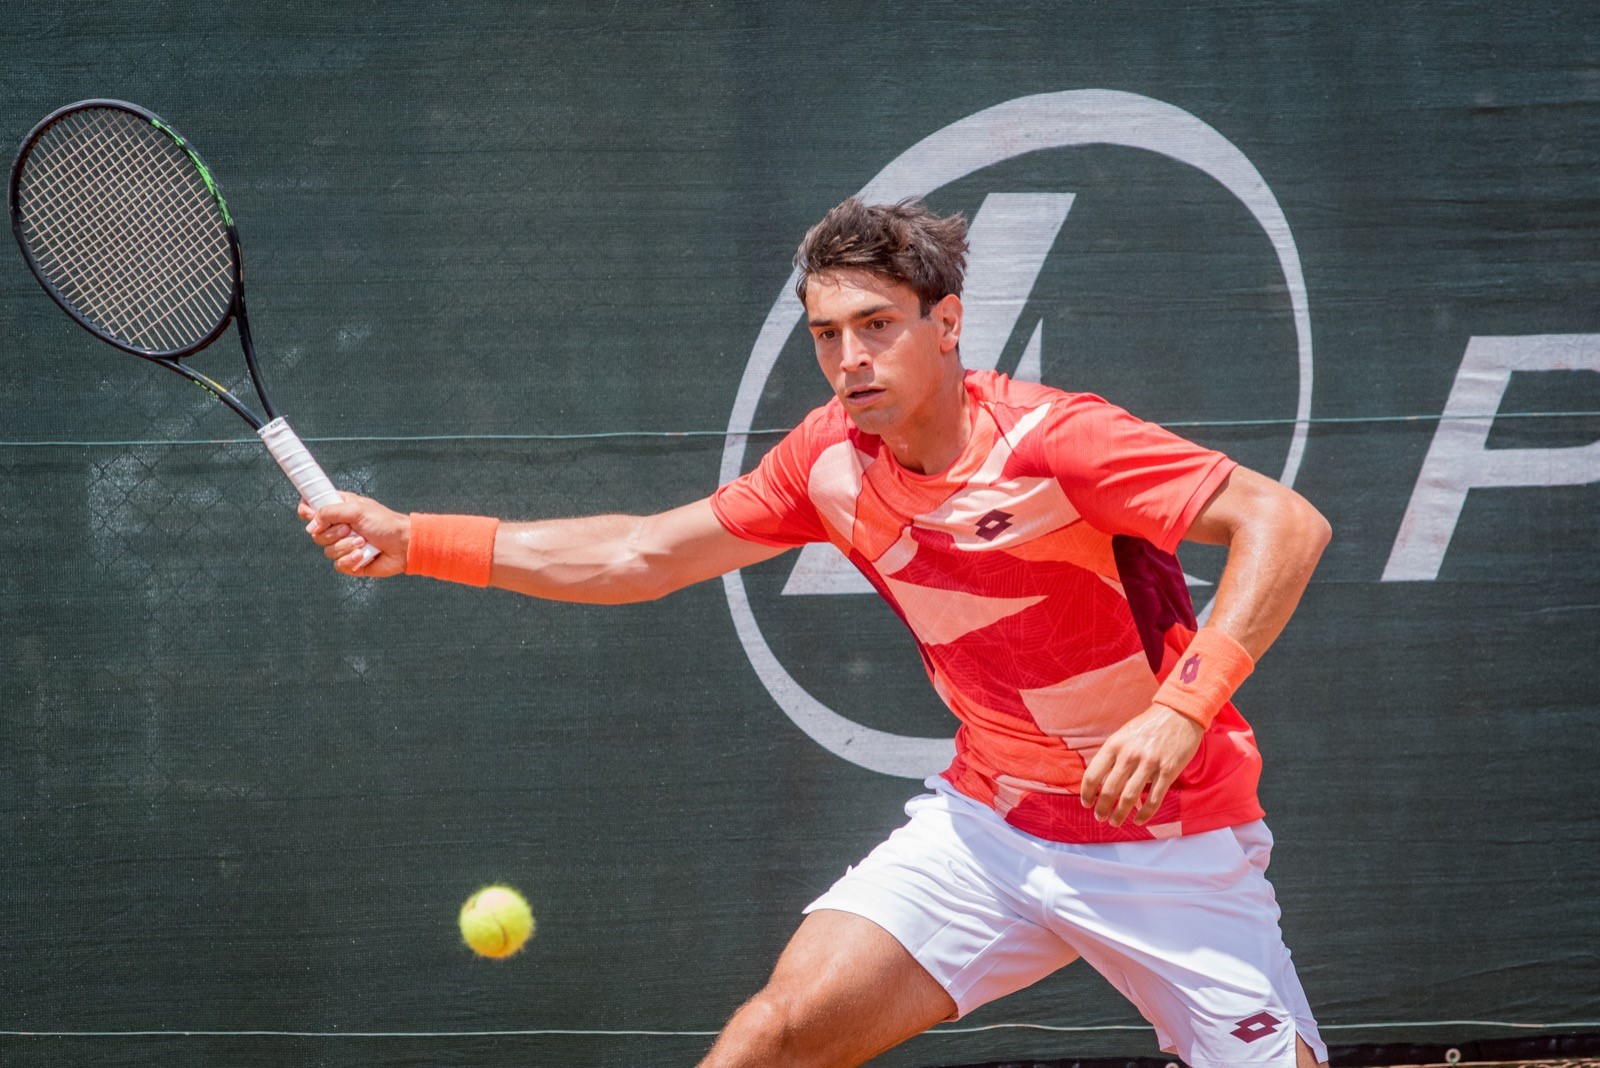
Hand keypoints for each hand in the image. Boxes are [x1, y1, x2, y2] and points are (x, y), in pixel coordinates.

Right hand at [297, 493, 408, 577]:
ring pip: (327, 550)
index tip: (310, 514)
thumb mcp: (357, 510)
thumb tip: (310, 526)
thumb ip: (330, 513)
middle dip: (333, 533)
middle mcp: (338, 527)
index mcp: (339, 509)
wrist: (405, 545)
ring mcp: (344, 545)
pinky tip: (362, 555)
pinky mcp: (350, 562)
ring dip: (346, 546)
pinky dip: (350, 560)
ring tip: (363, 542)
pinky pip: (338, 564)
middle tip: (350, 529)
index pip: (312, 509)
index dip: (307, 512)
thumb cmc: (385, 523)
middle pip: (315, 533)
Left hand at [1079, 704, 1203, 826]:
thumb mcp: (1124, 734)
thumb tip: (1101, 780)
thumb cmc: (1149, 725)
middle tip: (1100, 817)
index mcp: (1115, 744)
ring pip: (1129, 797)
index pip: (1093, 774)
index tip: (1086, 803)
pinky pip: (1154, 799)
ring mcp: (1149, 763)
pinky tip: (1139, 820)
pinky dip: (1145, 813)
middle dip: (1102, 808)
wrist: (1179, 713)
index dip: (1086, 793)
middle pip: (1109, 790)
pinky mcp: (1168, 771)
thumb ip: (1113, 755)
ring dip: (1120, 814)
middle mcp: (1129, 755)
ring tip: (1115, 822)